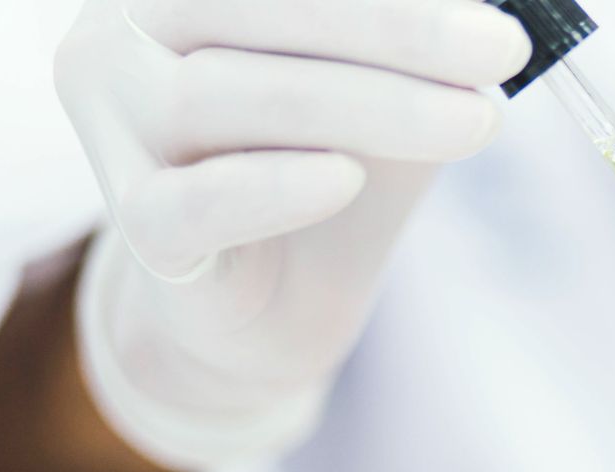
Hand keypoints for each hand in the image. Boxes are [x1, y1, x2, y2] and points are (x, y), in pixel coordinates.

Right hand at [54, 0, 529, 471]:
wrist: (285, 300)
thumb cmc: (338, 161)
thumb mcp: (391, 81)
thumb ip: (415, 35)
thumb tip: (483, 7)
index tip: (487, 9)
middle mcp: (124, 31)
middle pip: (254, 9)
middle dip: (396, 28)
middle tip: (501, 49)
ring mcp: (113, 123)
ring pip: (223, 95)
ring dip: (368, 105)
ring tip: (475, 122)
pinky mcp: (136, 223)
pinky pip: (191, 202)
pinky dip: (270, 187)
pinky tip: (345, 179)